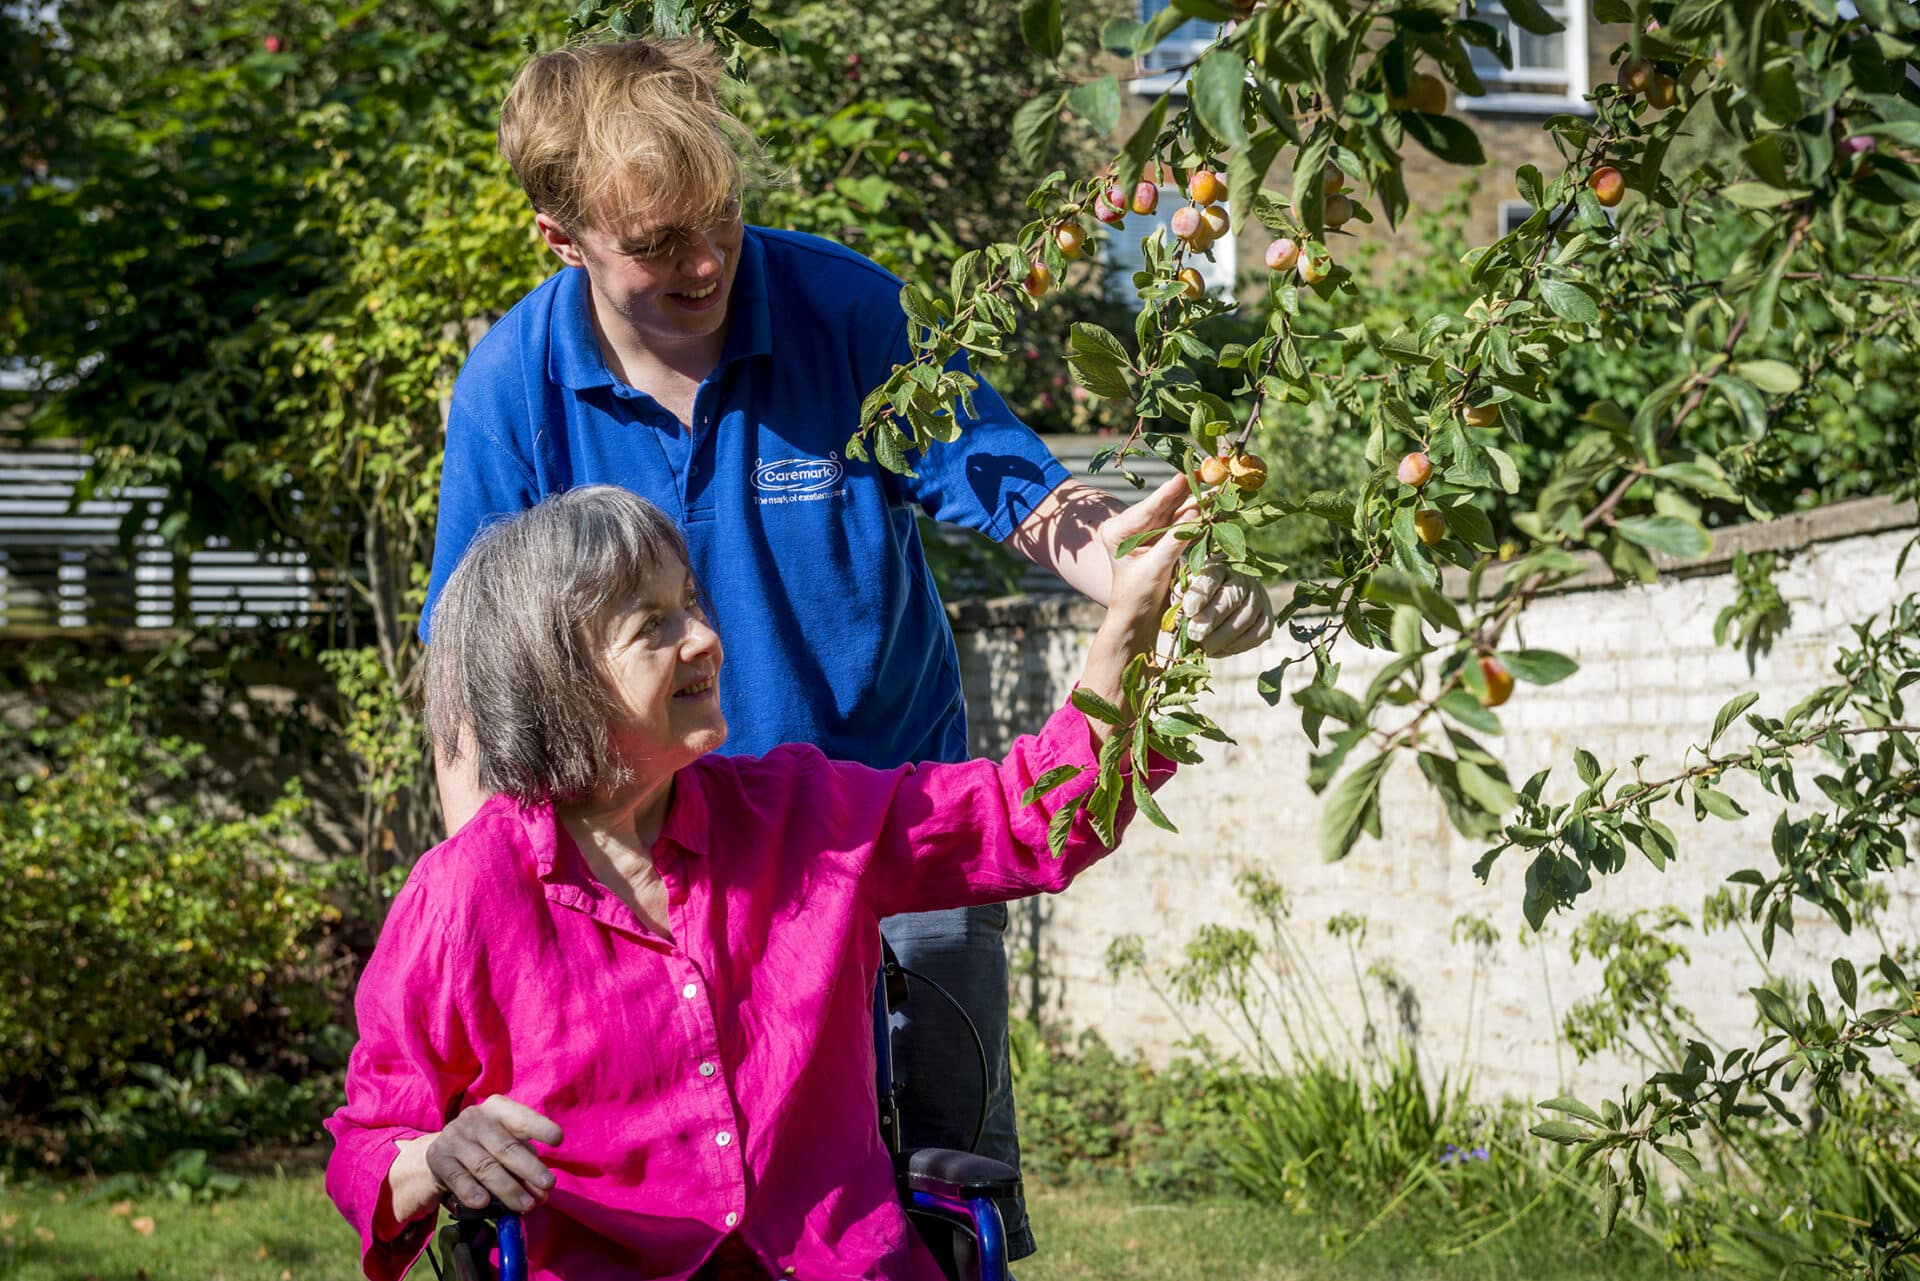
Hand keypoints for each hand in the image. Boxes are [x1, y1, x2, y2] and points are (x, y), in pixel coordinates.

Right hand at [425, 1096, 562, 1213]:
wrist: (441, 1153)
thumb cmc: (486, 1148)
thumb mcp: (506, 1147)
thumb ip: (525, 1165)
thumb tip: (541, 1193)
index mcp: (497, 1108)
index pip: (520, 1117)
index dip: (539, 1126)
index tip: (558, 1139)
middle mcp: (474, 1118)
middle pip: (505, 1146)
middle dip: (529, 1168)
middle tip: (548, 1186)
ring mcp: (454, 1137)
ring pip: (484, 1166)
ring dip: (507, 1188)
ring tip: (526, 1205)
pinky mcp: (437, 1158)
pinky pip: (457, 1177)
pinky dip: (471, 1191)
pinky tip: (483, 1203)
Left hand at [1097, 473, 1198, 648]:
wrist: (1137, 617)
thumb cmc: (1138, 596)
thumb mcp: (1155, 568)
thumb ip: (1174, 540)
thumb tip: (1197, 513)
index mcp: (1118, 530)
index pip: (1147, 509)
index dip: (1168, 493)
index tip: (1183, 476)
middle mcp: (1130, 526)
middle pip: (1163, 505)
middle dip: (1186, 491)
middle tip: (1208, 472)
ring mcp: (1146, 531)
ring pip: (1174, 512)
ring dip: (1196, 501)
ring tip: (1216, 487)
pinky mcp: (1160, 538)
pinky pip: (1180, 524)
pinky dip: (1196, 517)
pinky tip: (1212, 505)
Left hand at [1181, 558, 1275, 655]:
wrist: (1220, 602)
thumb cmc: (1196, 598)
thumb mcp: (1185, 591)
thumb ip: (1181, 595)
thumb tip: (1182, 604)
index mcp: (1218, 567)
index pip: (1211, 577)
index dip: (1201, 595)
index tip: (1189, 611)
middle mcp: (1243, 579)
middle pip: (1231, 598)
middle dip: (1212, 619)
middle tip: (1195, 634)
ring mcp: (1258, 597)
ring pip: (1246, 617)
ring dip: (1224, 636)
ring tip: (1205, 647)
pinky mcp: (1267, 617)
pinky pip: (1260, 632)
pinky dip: (1241, 644)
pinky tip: (1223, 649)